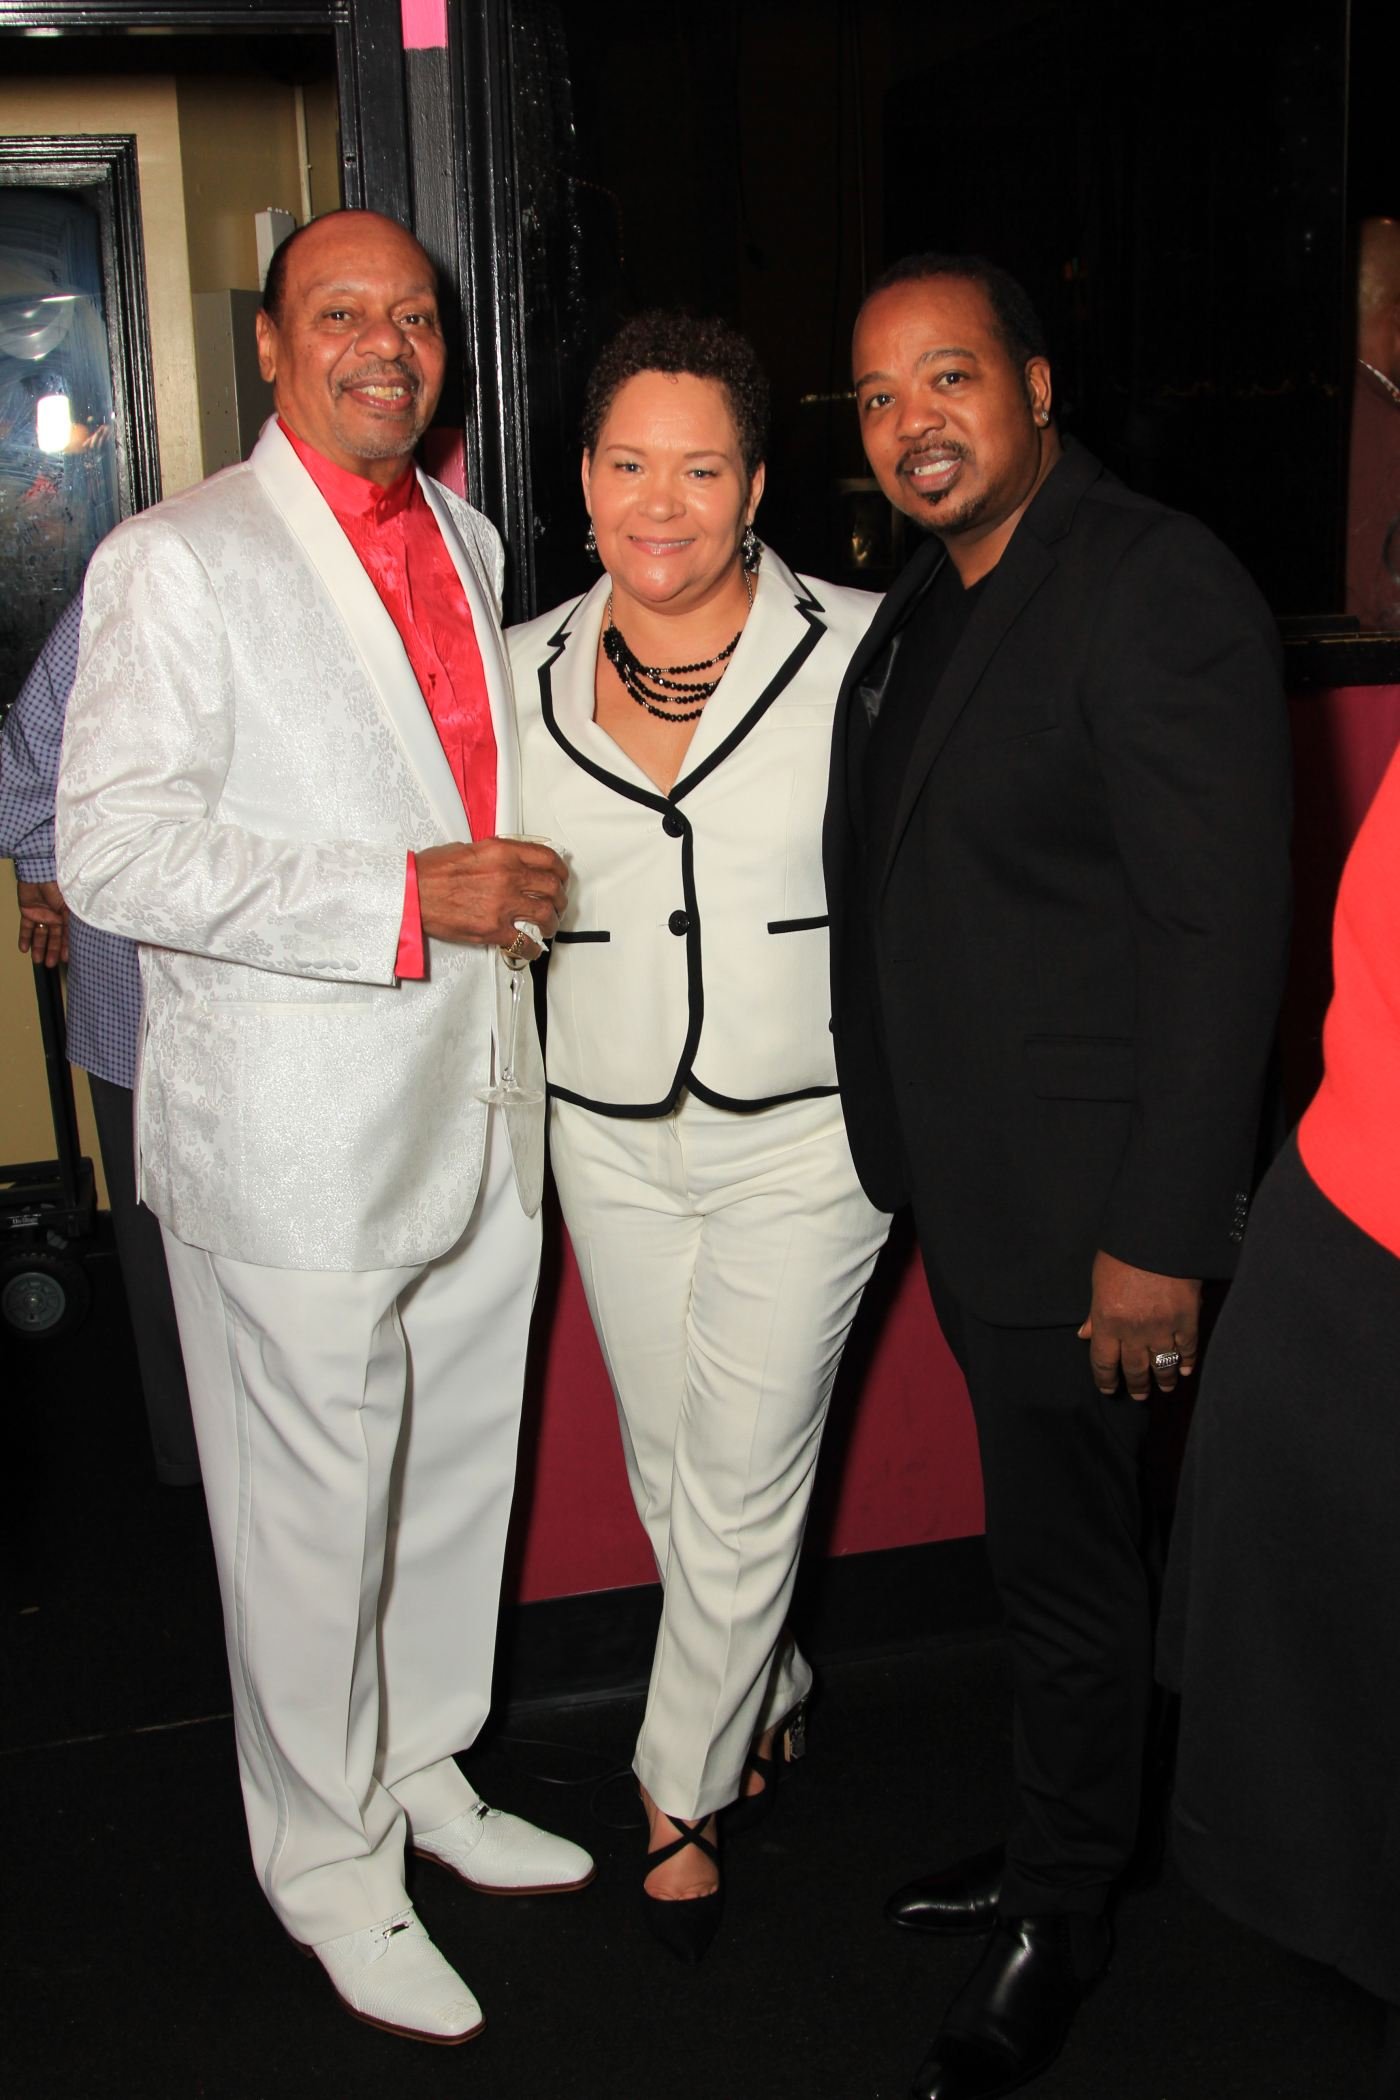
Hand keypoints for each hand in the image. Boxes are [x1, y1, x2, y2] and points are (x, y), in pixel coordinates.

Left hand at [16, 878, 68, 966]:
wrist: (39, 872)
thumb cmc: (59, 886)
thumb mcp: (70, 907)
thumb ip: (72, 923)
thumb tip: (80, 939)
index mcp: (68, 914)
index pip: (68, 934)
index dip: (67, 947)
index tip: (66, 959)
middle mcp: (56, 916)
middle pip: (54, 937)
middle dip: (52, 951)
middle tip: (50, 964)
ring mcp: (42, 914)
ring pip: (40, 935)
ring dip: (39, 947)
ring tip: (37, 960)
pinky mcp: (28, 911)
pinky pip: (26, 927)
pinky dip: (24, 938)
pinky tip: (24, 949)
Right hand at [416, 837, 566, 947]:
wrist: (412, 892)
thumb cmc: (432, 872)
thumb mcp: (470, 848)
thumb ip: (498, 855)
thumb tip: (515, 863)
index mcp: (503, 852)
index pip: (548, 858)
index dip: (560, 870)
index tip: (560, 877)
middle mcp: (507, 876)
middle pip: (552, 888)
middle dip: (559, 899)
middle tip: (556, 905)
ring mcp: (502, 904)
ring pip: (545, 915)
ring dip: (551, 923)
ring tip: (547, 927)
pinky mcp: (492, 929)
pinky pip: (524, 942)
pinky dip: (532, 948)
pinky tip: (531, 948)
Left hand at [1077, 1250, 1200, 1400]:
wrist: (1158, 1236)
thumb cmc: (1123, 1253)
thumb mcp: (1099, 1279)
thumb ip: (1094, 1312)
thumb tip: (1084, 1335)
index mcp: (1107, 1320)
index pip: (1103, 1361)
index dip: (1106, 1379)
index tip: (1109, 1389)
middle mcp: (1133, 1331)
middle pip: (1133, 1369)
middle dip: (1136, 1385)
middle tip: (1138, 1395)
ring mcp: (1162, 1328)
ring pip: (1162, 1365)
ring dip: (1162, 1380)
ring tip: (1163, 1388)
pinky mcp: (1187, 1320)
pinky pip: (1187, 1349)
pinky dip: (1186, 1362)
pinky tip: (1185, 1370)